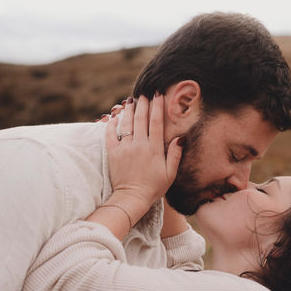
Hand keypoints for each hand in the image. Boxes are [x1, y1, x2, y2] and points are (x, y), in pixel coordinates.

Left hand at [105, 93, 181, 211]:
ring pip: (126, 123)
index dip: (157, 106)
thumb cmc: (153, 188)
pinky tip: (115, 117)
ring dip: (129, 110)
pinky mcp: (113, 153)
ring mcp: (125, 148)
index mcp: (154, 149)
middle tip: (144, 93)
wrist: (132, 198)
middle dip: (143, 103)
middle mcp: (139, 145)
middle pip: (141, 118)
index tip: (158, 94)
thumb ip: (175, 155)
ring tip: (131, 101)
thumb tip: (180, 138)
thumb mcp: (170, 174)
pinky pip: (111, 134)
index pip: (156, 122)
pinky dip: (112, 124)